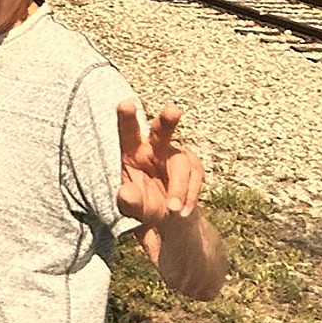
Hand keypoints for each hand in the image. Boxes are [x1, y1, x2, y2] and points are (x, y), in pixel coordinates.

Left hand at [116, 100, 203, 229]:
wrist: (169, 218)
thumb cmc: (144, 205)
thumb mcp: (132, 208)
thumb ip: (128, 202)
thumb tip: (126, 193)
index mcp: (132, 151)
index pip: (127, 132)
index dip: (126, 118)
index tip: (125, 104)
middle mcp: (154, 147)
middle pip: (161, 130)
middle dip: (167, 120)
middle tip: (172, 111)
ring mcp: (175, 154)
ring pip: (181, 163)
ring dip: (178, 188)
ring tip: (173, 210)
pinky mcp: (193, 165)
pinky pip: (196, 175)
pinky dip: (190, 195)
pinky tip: (183, 211)